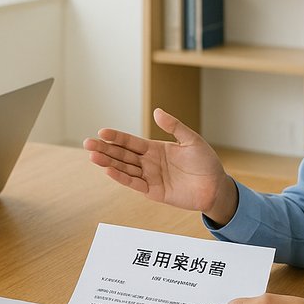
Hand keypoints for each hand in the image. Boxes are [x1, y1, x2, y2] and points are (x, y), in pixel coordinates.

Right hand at [83, 108, 237, 223]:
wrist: (216, 186)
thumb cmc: (206, 163)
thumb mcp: (191, 140)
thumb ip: (174, 127)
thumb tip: (157, 111)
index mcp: (155, 149)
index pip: (130, 142)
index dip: (116, 137)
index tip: (102, 132)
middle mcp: (149, 163)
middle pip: (122, 155)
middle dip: (105, 149)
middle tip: (87, 143)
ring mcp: (150, 177)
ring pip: (124, 168)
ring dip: (108, 163)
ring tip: (93, 156)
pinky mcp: (154, 192)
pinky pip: (135, 184)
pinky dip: (121, 178)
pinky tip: (109, 170)